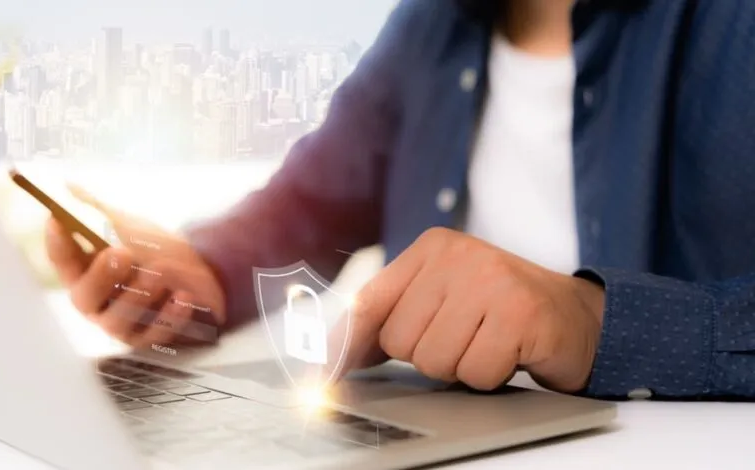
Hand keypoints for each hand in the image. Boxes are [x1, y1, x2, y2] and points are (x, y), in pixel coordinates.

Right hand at [44, 185, 225, 348]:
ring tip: (159, 271)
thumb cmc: (155, 249)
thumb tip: (68, 187)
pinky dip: (170, 316)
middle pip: (85, 297)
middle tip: (121, 253)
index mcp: (84, 273)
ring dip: (138, 295)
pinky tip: (183, 296)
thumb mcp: (129, 225)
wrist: (202, 272)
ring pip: (118, 321)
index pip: (62, 260)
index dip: (58, 243)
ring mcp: (122, 324)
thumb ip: (99, 211)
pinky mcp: (150, 338)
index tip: (57, 220)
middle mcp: (97, 302)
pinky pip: (155, 335)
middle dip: (101, 276)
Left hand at [331, 228, 604, 392]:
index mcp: (432, 248)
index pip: (370, 301)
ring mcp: (491, 280)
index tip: (324, 375)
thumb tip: (337, 354)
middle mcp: (459, 256)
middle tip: (464, 337)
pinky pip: (475, 372)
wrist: (575, 315)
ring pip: (434, 360)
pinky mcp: (520, 312)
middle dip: (428, 353)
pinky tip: (509, 351)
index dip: (345, 344)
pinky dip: (491, 374)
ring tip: (487, 342)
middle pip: (400, 339)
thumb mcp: (442, 298)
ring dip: (461, 365)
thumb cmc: (499, 309)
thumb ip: (392, 317)